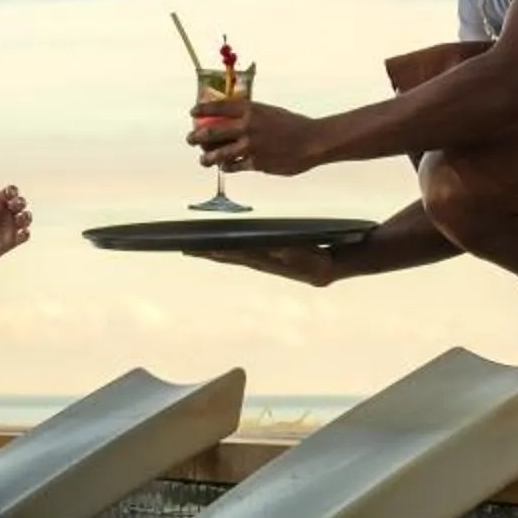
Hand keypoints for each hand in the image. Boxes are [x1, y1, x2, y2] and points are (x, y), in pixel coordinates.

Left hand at [0, 186, 31, 266]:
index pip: (7, 194)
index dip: (11, 191)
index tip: (11, 193)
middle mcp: (5, 214)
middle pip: (19, 204)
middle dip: (19, 202)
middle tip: (14, 206)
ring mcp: (10, 227)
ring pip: (25, 218)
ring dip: (26, 217)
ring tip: (20, 219)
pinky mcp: (12, 241)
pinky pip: (24, 236)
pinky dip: (25, 234)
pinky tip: (20, 233)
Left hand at [182, 243, 341, 287]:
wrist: (331, 269)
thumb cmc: (321, 265)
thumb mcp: (312, 261)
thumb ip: (294, 255)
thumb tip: (275, 249)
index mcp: (270, 262)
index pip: (240, 256)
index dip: (222, 252)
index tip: (204, 249)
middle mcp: (262, 263)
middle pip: (230, 257)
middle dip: (209, 254)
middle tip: (187, 250)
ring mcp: (262, 262)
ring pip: (233, 256)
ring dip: (214, 253)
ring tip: (193, 250)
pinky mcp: (264, 260)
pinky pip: (241, 255)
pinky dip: (226, 252)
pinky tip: (216, 249)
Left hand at [187, 97, 320, 176]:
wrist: (313, 141)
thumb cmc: (292, 125)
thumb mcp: (269, 112)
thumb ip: (250, 115)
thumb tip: (230, 118)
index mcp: (251, 110)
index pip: (218, 107)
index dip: (202, 109)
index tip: (193, 113)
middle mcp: (247, 127)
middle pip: (211, 132)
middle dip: (196, 137)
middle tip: (190, 139)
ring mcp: (251, 147)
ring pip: (218, 154)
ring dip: (206, 158)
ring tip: (203, 159)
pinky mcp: (256, 163)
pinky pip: (234, 166)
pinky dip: (227, 167)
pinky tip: (225, 166)